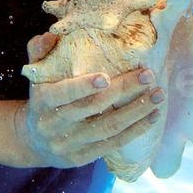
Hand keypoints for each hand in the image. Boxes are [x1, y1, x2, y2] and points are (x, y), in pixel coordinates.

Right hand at [13, 32, 166, 168]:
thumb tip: (51, 34)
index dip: (83, 86)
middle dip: (123, 91)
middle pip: (92, 109)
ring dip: (137, 112)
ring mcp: (69, 144)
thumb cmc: (41, 99)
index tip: (106, 76)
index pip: (63, 94)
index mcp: (42, 102)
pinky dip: (136, 130)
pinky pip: (113, 144)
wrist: (33, 142)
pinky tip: (153, 116)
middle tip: (148, 75)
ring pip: (108, 128)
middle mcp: (54, 125)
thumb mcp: (35, 75)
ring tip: (158, 95)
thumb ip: (39, 52)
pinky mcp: (83, 158)